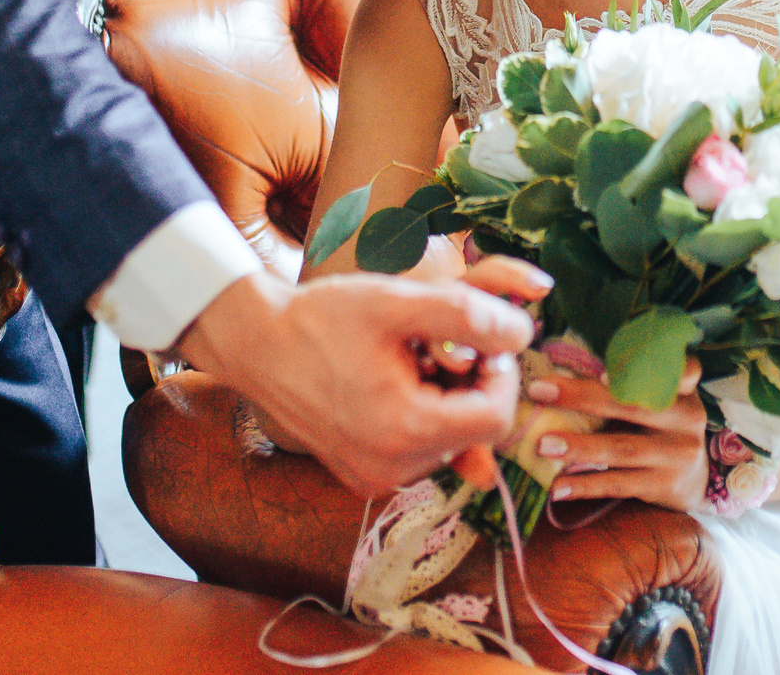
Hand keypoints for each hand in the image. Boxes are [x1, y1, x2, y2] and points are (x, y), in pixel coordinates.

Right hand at [175, 265, 544, 498]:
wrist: (255, 344)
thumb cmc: (323, 318)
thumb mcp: (399, 302)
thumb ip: (469, 314)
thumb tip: (523, 333)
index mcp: (406, 431)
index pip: (497, 418)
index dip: (500, 373)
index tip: (479, 339)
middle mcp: (393, 469)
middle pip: (474, 431)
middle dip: (471, 384)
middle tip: (438, 344)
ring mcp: (375, 478)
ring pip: (450, 440)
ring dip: (447, 398)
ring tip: (410, 359)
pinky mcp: (362, 476)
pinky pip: (419, 451)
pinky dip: (422, 415)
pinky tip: (395, 381)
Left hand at [526, 363, 707, 513]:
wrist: (695, 480)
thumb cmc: (662, 429)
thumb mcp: (660, 402)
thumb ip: (630, 386)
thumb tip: (561, 375)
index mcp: (683, 390)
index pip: (679, 368)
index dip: (647, 367)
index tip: (604, 372)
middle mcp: (686, 419)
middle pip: (633, 405)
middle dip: (582, 397)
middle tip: (541, 392)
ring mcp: (678, 454)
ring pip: (623, 447)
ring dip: (580, 447)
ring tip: (543, 445)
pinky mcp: (666, 486)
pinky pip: (619, 484)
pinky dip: (586, 485)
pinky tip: (558, 487)